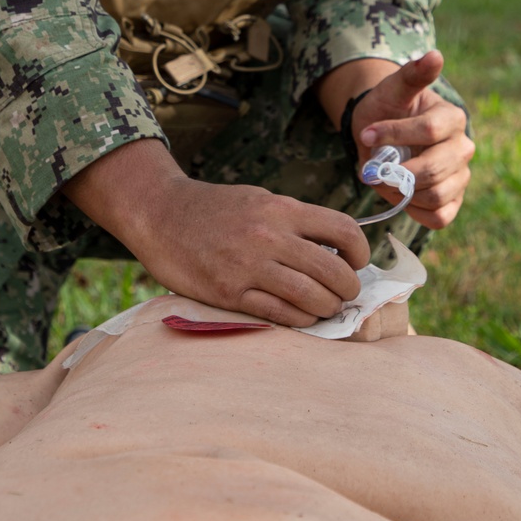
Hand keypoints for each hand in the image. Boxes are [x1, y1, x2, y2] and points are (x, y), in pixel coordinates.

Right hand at [64, 138, 369, 327]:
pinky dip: (300, 320)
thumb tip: (333, 248)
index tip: (357, 262)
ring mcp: (249, 266)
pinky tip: (302, 317)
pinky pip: (280, 314)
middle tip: (346, 294)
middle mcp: (270, 236)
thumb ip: (293, 221)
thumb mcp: (258, 200)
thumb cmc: (213, 208)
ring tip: (327, 308)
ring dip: (327, 309)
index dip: (360, 251)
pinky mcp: (230, 292)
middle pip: (333, 271)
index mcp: (280, 209)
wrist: (160, 214)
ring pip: (311, 298)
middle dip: (348, 289)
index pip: (342, 230)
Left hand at [352, 50, 473, 228]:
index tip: (365, 135)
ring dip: (402, 192)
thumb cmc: (386, 108)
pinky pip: (440, 217)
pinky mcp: (453, 200)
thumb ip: (412, 75)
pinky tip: (399, 195)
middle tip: (372, 168)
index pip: (429, 130)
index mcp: (453, 117)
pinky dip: (415, 211)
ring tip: (384, 178)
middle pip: (435, 169)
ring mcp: (461, 176)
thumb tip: (435, 55)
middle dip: (397, 172)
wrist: (380, 132)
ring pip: (437, 196)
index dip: (394, 135)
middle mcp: (463, 148)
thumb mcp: (392, 89)